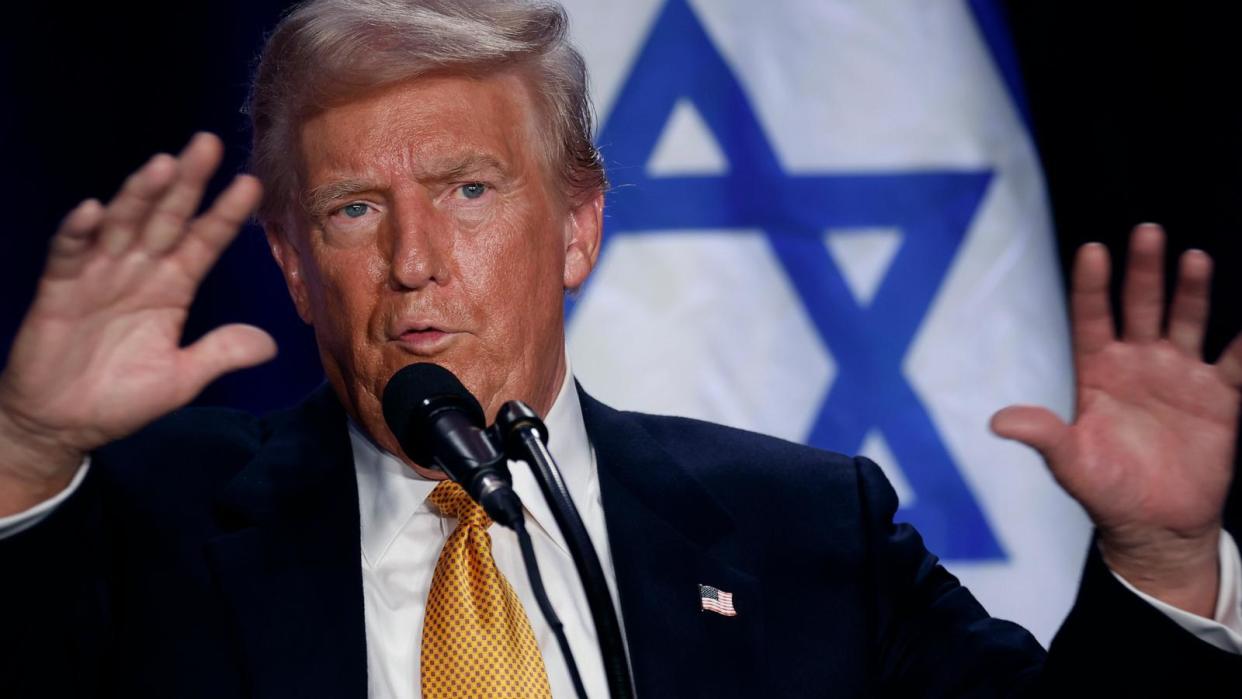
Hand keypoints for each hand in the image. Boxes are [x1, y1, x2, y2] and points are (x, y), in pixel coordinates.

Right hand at [0, 133, 275, 513]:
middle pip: (166, 218)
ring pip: (122, 225)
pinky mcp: (59, 290)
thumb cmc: (121, 397)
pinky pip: (69, 254)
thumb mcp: (180, 378)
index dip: (226, 214)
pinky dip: (78, 232)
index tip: (252, 184)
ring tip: (161, 166)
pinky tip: (93, 210)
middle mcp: (139, 271)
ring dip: (139, 195)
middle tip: (208, 143)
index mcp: (172, 287)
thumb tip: (270, 344)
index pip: (204, 241)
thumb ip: (220, 354)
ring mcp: (98, 276)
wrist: (61, 424)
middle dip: (187, 182)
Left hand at [991, 224, 1241, 616]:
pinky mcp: (1219, 397)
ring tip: (1193, 259)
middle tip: (1147, 232)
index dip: (1091, 286)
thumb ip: (1043, 436)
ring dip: (1191, 291)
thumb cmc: (1106, 491)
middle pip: (1140, 306)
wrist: (1155, 526)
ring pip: (1186, 321)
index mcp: (1098, 373)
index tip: (1091, 250)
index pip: (1091, 318)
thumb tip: (999, 423)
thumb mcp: (1070, 464)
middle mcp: (1139, 364)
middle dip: (1144, 271)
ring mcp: (1180, 376)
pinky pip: (1236, 361)